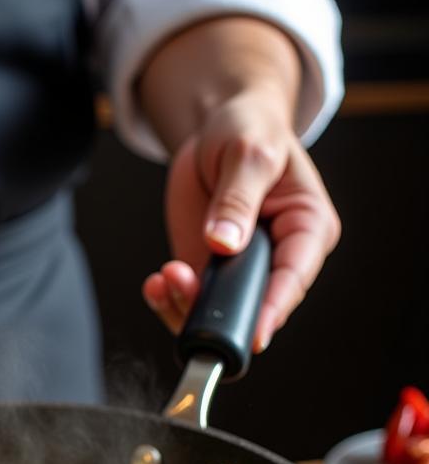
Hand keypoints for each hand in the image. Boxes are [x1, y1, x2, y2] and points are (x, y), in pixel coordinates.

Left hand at [142, 89, 340, 351]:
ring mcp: (239, 269)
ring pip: (218, 313)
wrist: (216, 128)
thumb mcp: (247, 153)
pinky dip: (169, 298)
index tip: (252, 335)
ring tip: (165, 276)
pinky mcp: (207, 271)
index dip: (273, 309)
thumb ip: (237, 198)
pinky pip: (190, 301)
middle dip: (217, 309)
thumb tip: (224, 242)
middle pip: (254, 306)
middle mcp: (277, 257)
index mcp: (306, 229)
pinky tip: (156, 281)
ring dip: (185, 304)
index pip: (294, 279)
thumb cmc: (248, 130)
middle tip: (180, 282)